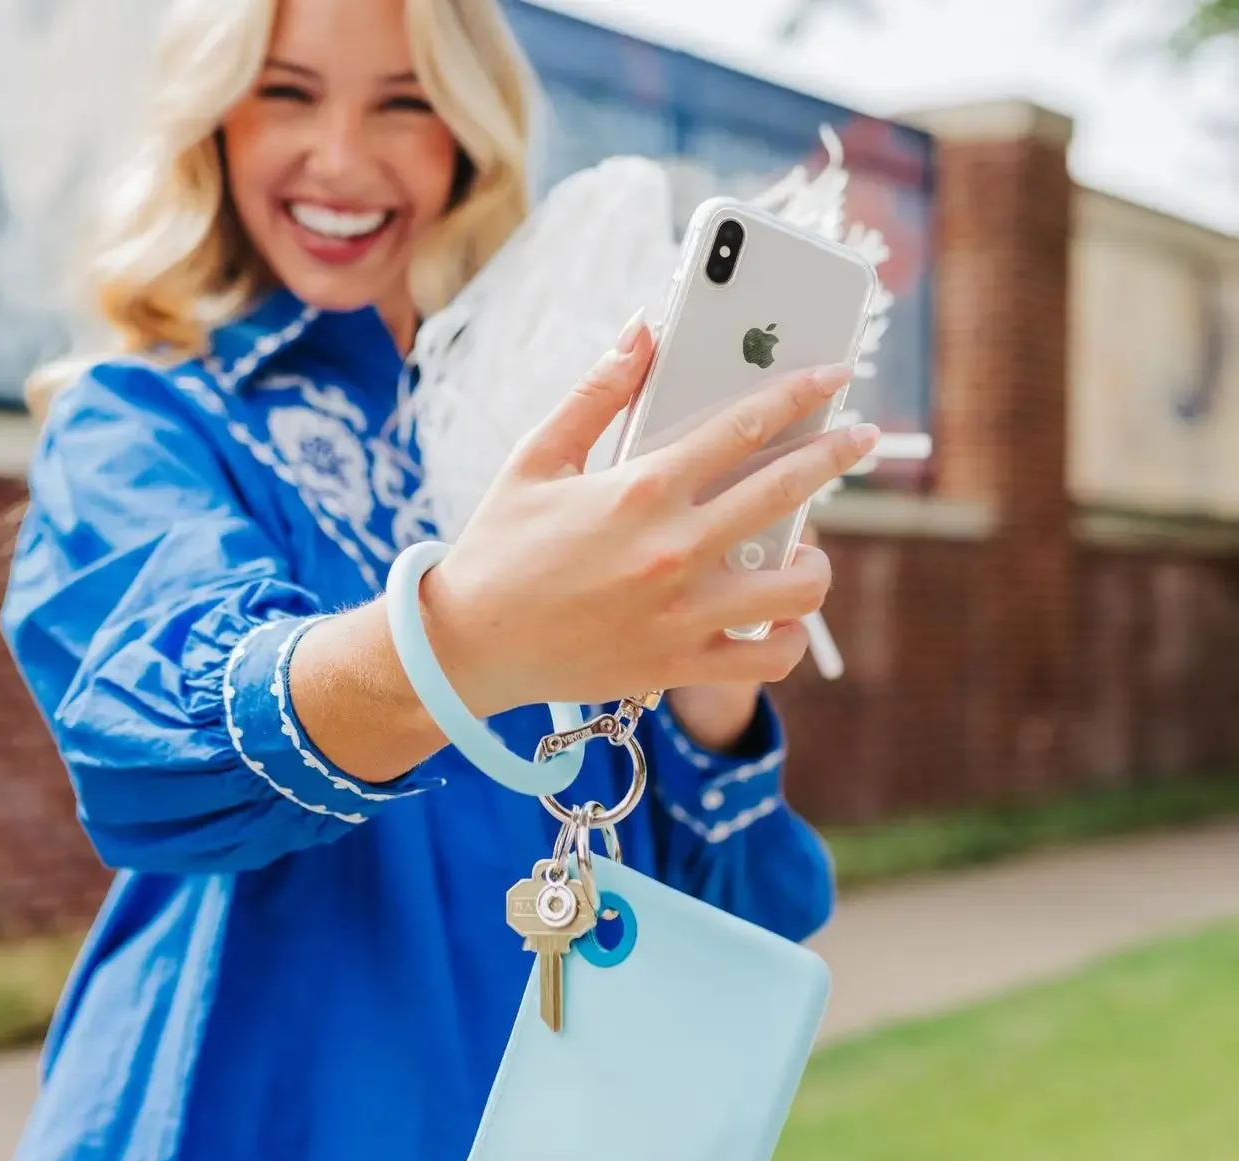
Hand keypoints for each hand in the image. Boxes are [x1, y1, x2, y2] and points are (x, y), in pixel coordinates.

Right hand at [423, 317, 875, 716]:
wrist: (466, 647)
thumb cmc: (498, 548)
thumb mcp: (536, 458)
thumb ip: (595, 392)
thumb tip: (642, 329)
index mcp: (640, 490)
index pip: (745, 426)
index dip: (800, 393)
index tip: (834, 376)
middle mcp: (673, 550)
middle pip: (788, 490)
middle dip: (838, 453)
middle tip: (861, 438)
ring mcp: (683, 613)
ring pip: (796, 585)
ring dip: (814, 559)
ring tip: (804, 548)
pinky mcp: (679, 664)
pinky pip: (767, 656)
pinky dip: (787, 637)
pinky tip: (780, 618)